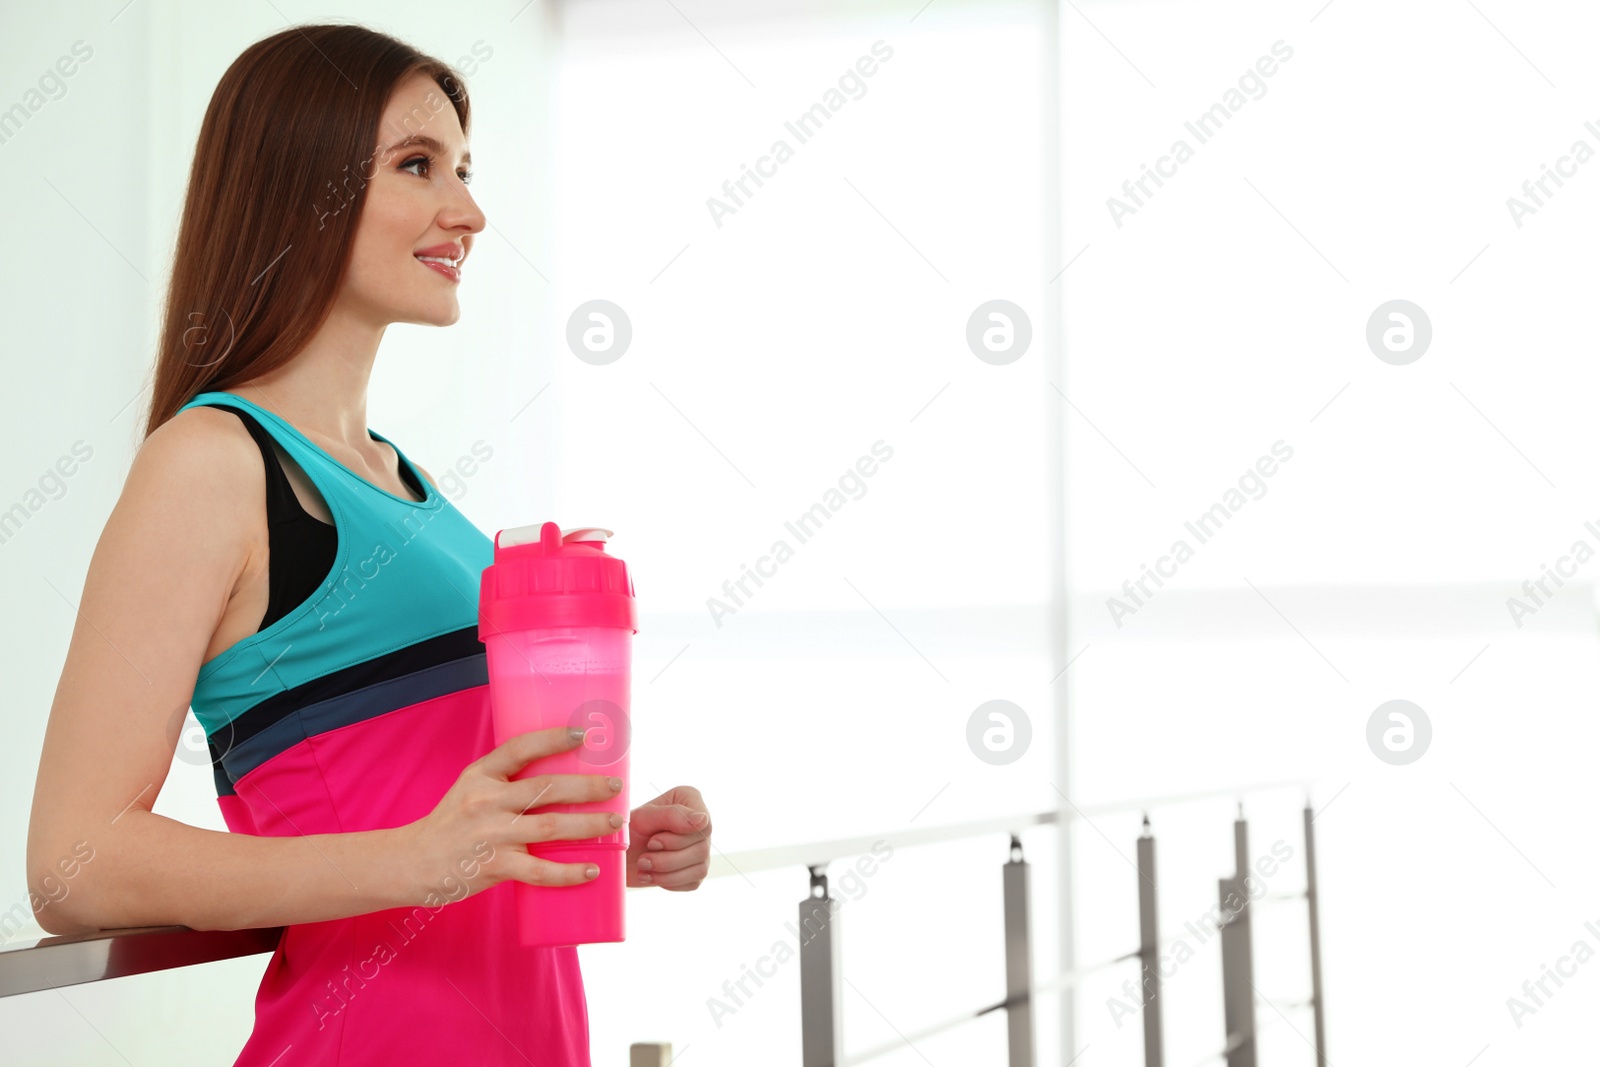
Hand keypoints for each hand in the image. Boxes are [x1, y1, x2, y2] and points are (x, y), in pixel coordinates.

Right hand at [404, 725, 623, 906]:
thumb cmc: (449, 824)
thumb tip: (555, 771)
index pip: (520, 748)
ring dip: (587, 825)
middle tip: (616, 785)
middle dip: (586, 786)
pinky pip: (539, 871)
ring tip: (613, 822)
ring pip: (550, 827)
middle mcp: (487, 801)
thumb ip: (504, 779)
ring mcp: (491, 834)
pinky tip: (591, 870)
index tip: (584, 734)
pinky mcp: (493, 866)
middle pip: (545, 789)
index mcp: (481, 775)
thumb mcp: (469, 788)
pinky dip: (568, 872)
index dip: (553, 739)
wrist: (411, 862)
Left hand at [625, 785, 710, 890]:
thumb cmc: (629, 829)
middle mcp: (701, 825)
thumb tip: (703, 819)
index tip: (653, 842)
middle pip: (702, 848)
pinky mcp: (695, 872)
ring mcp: (701, 850)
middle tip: (643, 857)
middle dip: (667, 858)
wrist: (618, 853)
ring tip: (644, 866)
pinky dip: (668, 882)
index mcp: (691, 801)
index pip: (703, 824)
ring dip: (666, 872)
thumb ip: (672, 815)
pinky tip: (651, 875)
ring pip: (699, 869)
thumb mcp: (644, 818)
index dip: (679, 838)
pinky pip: (692, 883)